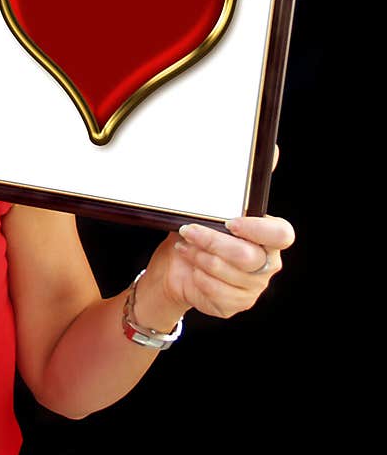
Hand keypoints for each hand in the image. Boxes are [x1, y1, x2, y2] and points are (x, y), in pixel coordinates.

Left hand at [135, 142, 291, 322]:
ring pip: (229, 275)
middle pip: (248, 256)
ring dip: (200, 258)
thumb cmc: (196, 234)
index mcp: (268, 238)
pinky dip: (198, 278)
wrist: (173, 269)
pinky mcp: (236, 304)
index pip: (281, 235)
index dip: (257, 230)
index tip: (231, 222)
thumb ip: (242, 184)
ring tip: (185, 247)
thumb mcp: (213, 206)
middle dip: (213, 242)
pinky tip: (190, 268)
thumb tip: (274, 149)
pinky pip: (219, 294)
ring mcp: (253, 288)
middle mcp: (267, 264)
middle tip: (189, 231)